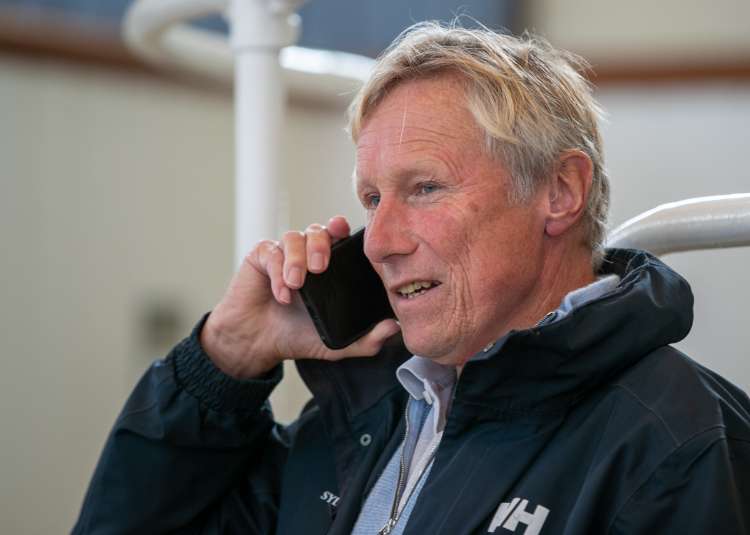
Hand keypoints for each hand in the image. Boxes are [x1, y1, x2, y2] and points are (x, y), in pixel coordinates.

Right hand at [200, 216, 400, 378]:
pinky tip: (283, 294)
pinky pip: (271, 252)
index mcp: (329, 266)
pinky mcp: (261, 257)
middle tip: (320, 268)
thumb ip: (366, 340)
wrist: (259, 344)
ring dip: (297, 259)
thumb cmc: (297, 336)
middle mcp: (306, 254)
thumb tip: (394, 328)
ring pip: (294, 237)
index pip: (340, 238)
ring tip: (298, 284)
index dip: (343, 229)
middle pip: (318, 231)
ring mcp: (283, 254)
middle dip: (321, 244)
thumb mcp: (335, 343)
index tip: (344, 230)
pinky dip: (278, 271)